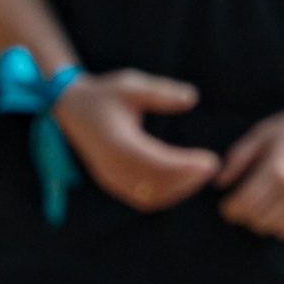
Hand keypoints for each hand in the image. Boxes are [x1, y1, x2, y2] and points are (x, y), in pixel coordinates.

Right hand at [53, 70, 220, 213]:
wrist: (71, 109)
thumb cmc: (104, 94)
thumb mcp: (131, 85)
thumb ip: (160, 92)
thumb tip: (192, 97)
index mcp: (117, 144)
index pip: (158, 163)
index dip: (186, 166)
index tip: (211, 161)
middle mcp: (113, 167)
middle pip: (157, 185)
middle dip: (188, 180)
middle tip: (212, 168)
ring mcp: (111, 179)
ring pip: (151, 197)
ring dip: (179, 190)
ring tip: (201, 174)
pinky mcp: (113, 184)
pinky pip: (142, 198)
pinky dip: (166, 195)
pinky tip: (184, 182)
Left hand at [215, 98, 283, 239]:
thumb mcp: (263, 133)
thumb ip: (238, 158)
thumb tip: (219, 183)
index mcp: (276, 171)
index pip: (242, 207)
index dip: (230, 209)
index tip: (229, 205)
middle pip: (260, 222)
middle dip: (248, 216)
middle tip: (249, 205)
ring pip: (282, 232)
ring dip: (271, 223)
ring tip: (271, 208)